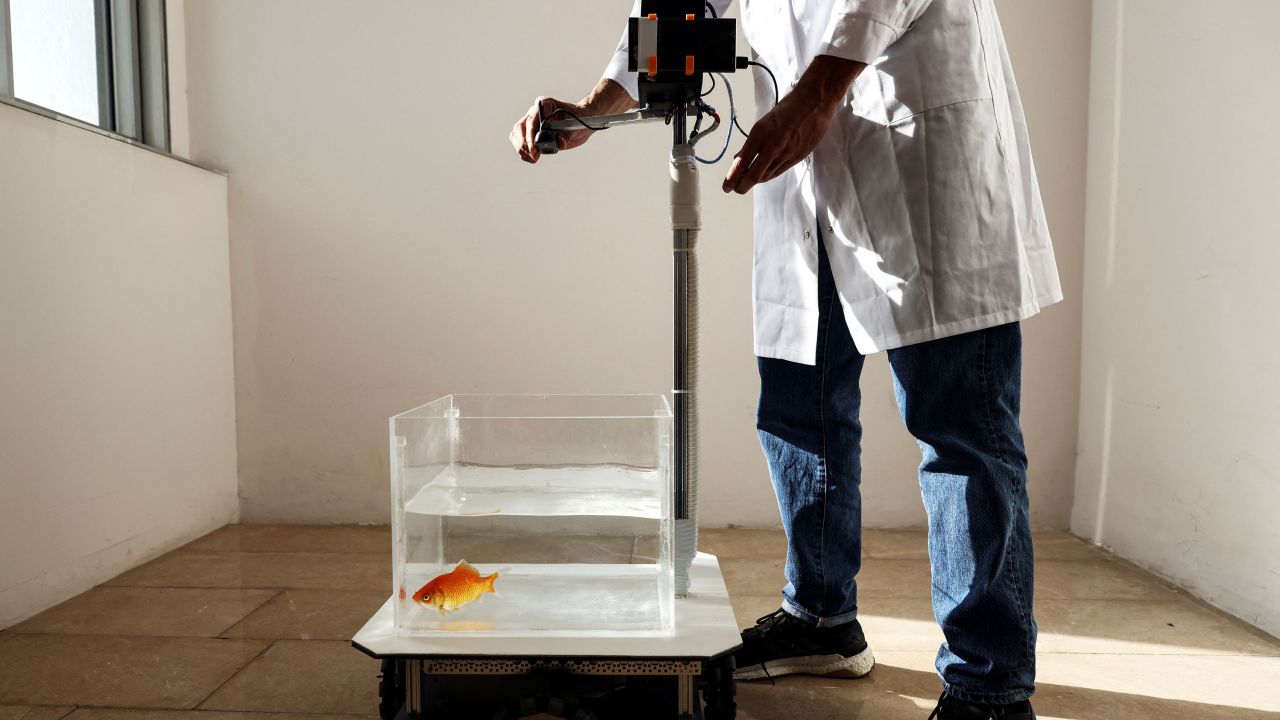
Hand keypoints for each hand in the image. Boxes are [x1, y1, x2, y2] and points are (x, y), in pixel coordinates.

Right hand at [510, 80, 635, 163]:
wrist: (582, 122)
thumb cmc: (579, 120)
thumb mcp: (575, 127)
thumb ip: (566, 135)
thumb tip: (559, 143)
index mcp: (545, 105)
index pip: (532, 120)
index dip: (530, 135)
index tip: (534, 148)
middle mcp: (535, 112)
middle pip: (520, 127)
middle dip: (524, 143)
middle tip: (534, 156)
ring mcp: (532, 122)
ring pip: (517, 134)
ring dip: (521, 148)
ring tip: (533, 158)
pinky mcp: (531, 133)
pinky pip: (520, 141)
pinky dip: (523, 151)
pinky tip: (531, 158)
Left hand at [722, 55, 865, 193]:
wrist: (815, 102)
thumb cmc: (788, 108)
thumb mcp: (763, 123)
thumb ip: (751, 143)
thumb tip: (738, 158)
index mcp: (760, 133)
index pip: (742, 162)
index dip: (732, 178)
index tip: (726, 186)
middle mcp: (773, 145)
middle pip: (754, 175)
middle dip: (742, 186)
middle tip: (735, 189)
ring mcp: (787, 152)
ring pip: (766, 175)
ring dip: (755, 181)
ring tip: (747, 182)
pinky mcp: (798, 157)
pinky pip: (779, 171)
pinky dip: (768, 176)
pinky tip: (762, 176)